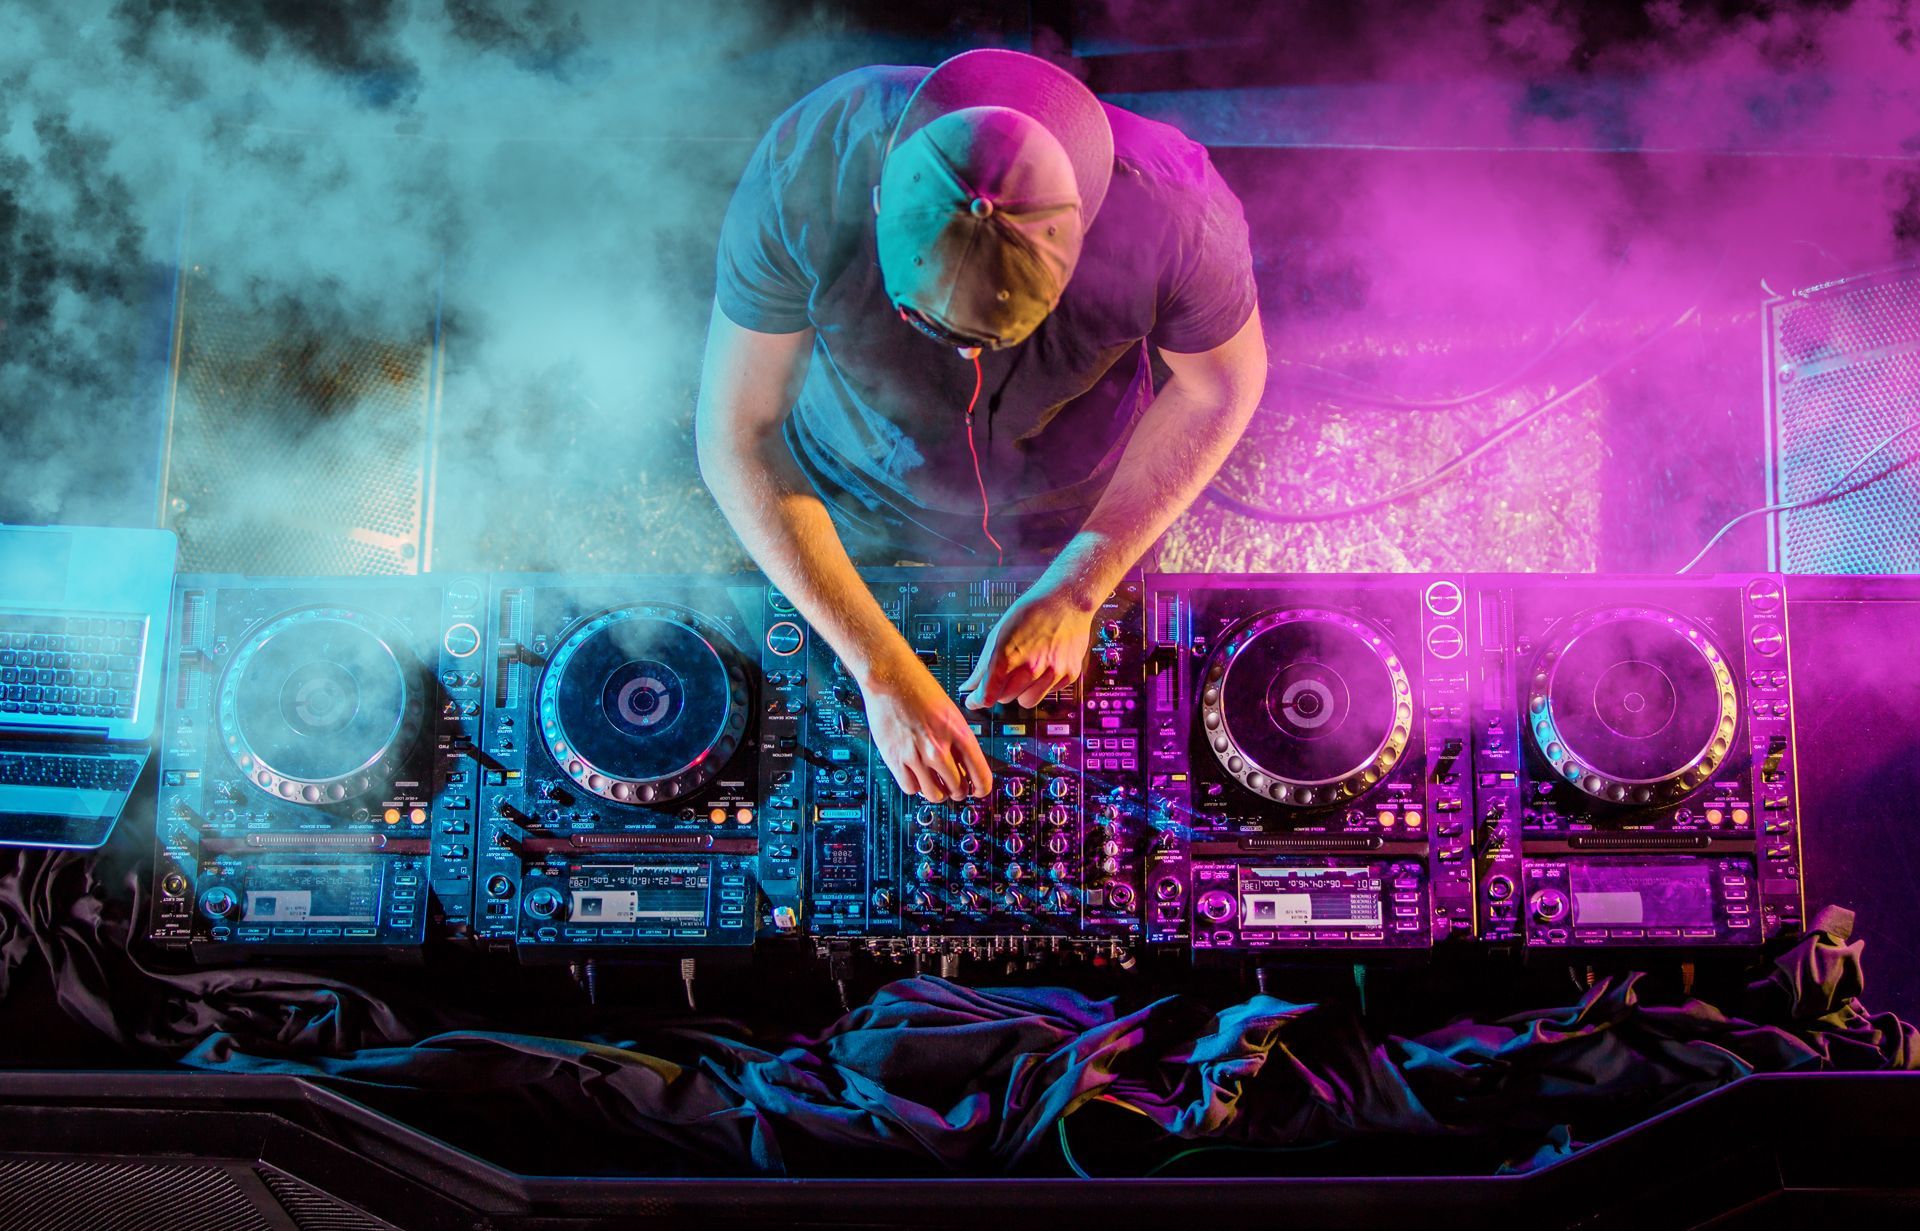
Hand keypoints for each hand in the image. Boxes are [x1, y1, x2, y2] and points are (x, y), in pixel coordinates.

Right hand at [859, 652, 992, 801]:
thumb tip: (964, 766)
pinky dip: (915, 786)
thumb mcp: (950, 712)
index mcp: (958, 733)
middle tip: (955, 786)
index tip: (979, 790)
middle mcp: (938, 747)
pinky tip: (917, 776)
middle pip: (957, 788)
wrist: (890, 677)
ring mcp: (916, 755)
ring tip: (935, 783)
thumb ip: (958, 740)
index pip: (980, 775)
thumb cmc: (919, 688)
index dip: (982, 788)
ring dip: (938, 792)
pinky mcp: (895, 759)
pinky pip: (910, 788)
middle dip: (959, 790)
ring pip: (934, 794)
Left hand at [961, 584, 1095, 710]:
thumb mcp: (1000, 632)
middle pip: (1005, 699)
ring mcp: (1052, 672)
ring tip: (1026, 669)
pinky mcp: (1069, 674)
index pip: (987, 695)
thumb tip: (970, 685)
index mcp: (1009, 655)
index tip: (974, 701)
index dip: (977, 701)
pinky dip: (1043, 683)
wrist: (1068, 600)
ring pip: (1027, 701)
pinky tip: (1045, 663)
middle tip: (1005, 673)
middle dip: (1000, 689)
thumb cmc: (1033, 610)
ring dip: (1022, 691)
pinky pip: (1048, 693)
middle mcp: (1031, 667)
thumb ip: (984, 663)